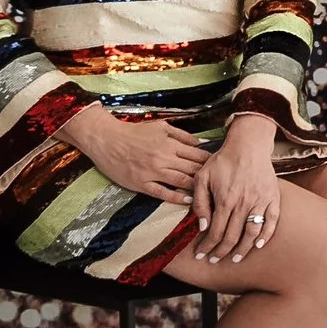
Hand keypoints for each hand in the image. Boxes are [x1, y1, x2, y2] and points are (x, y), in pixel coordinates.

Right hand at [61, 106, 207, 202]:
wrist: (106, 139)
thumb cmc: (134, 132)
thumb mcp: (161, 126)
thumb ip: (183, 135)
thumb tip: (203, 143)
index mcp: (169, 143)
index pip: (197, 155)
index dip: (210, 163)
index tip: (219, 168)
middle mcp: (163, 158)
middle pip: (192, 169)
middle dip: (207, 176)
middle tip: (219, 184)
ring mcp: (152, 172)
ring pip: (181, 182)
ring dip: (196, 188)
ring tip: (208, 194)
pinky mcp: (141, 183)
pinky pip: (162, 193)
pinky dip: (177, 197)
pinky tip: (188, 201)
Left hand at [193, 117, 281, 261]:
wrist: (248, 145)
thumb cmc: (222, 161)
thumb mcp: (202, 177)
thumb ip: (200, 202)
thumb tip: (203, 226)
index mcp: (225, 200)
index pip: (215, 232)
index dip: (207, 247)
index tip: (201, 255)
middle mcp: (244, 204)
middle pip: (232, 236)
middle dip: (221, 252)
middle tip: (214, 260)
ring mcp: (260, 202)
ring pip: (252, 233)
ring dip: (243, 249)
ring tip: (236, 258)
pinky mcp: (272, 198)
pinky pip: (272, 221)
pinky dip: (266, 235)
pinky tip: (259, 245)